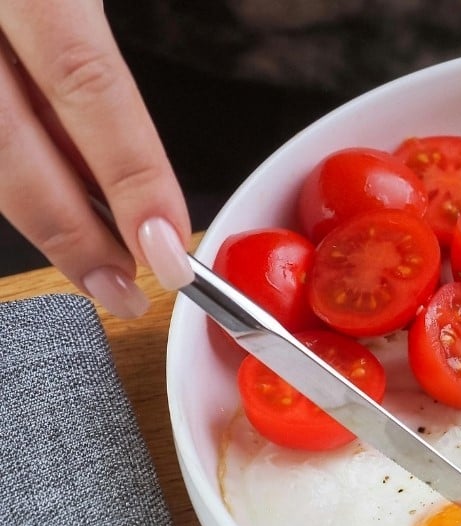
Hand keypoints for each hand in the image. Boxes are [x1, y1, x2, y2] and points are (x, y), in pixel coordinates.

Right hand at [0, 1, 193, 318]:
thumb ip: (86, 10)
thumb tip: (131, 94)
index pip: (87, 84)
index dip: (129, 175)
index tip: (169, 246)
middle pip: (4, 146)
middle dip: (67, 230)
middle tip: (123, 288)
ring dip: (23, 203)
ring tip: (81, 253)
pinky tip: (27, 179)